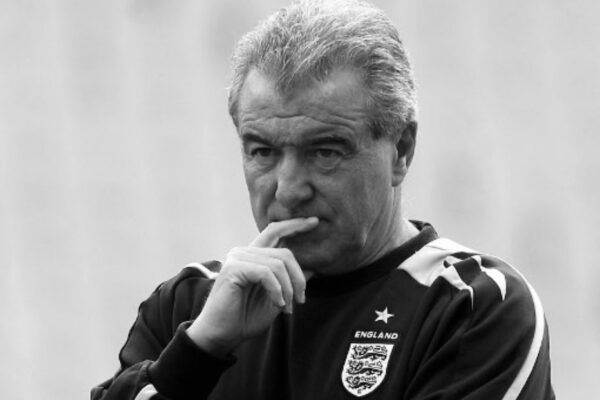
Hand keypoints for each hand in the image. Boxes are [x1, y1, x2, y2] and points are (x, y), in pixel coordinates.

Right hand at [186, 217, 318, 357]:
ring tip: (286, 308)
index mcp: (253, 257)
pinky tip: (277, 305)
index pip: (275, 231)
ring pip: (278, 264)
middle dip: (298, 278)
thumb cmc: (245, 319)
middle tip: (300, 300)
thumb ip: (290, 282)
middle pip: (284, 253)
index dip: (295, 225)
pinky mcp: (234, 268)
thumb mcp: (277, 299)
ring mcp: (237, 258)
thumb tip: (313, 269)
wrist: (221, 336)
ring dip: (288, 289)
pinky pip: (267, 273)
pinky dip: (277, 290)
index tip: (315, 221)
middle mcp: (244, 252)